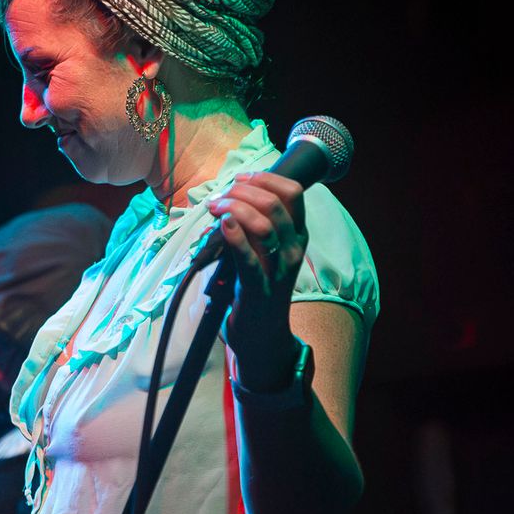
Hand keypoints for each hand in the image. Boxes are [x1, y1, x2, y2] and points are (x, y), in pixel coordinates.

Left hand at [207, 171, 307, 390]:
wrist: (262, 335)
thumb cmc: (258, 286)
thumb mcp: (264, 250)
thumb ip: (255, 224)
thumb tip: (229, 196)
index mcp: (298, 236)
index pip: (292, 192)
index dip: (265, 178)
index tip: (240, 179)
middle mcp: (293, 250)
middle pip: (275, 203)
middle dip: (243, 190)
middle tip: (221, 196)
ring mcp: (277, 270)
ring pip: (263, 225)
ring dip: (234, 207)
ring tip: (215, 208)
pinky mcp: (257, 289)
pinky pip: (248, 257)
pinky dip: (234, 235)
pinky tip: (222, 222)